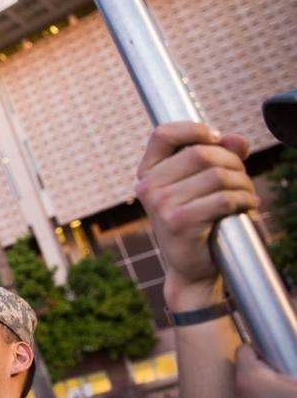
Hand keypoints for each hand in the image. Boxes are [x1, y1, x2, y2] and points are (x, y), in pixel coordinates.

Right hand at [134, 122, 256, 308]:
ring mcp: (160, 204)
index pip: (163, 134)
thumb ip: (218, 156)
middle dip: (233, 162)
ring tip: (246, 194)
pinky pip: (223, 198)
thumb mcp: (202, 184)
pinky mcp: (178, 222)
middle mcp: (148, 186)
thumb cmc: (198, 221)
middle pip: (201, 153)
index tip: (216, 139)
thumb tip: (237, 140)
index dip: (193, 129)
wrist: (191, 268)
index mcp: (148, 173)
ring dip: (243, 183)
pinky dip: (243, 200)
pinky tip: (248, 205)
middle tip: (242, 177)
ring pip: (217, 176)